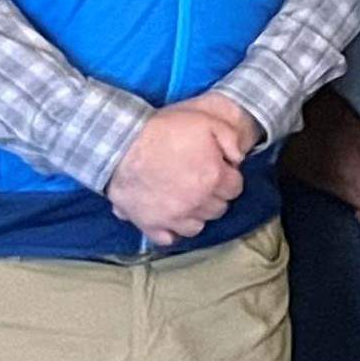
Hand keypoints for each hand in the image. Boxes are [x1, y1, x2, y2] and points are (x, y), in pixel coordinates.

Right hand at [109, 102, 249, 245]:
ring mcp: (173, 217)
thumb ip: (229, 138)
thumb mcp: (205, 121)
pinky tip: (170, 217)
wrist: (120, 144)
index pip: (235, 188)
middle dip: (214, 196)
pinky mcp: (150, 224)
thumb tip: (239, 159)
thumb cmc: (163, 130)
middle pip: (218, 208)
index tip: (218, 170)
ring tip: (186, 199)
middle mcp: (198, 203)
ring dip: (196, 214)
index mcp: (214, 178)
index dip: (227, 178)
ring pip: (197, 226)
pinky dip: (172, 231)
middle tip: (201, 182)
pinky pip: (169, 239)